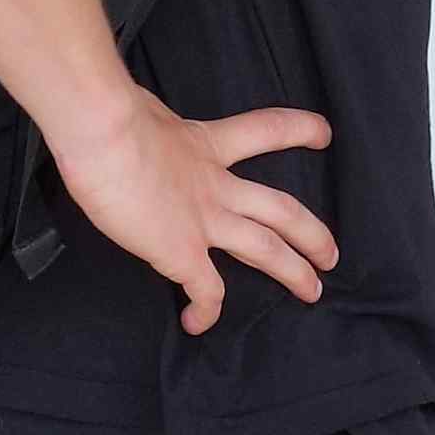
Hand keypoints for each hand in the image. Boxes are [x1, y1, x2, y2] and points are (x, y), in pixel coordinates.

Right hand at [49, 90, 336, 336]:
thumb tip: (128, 120)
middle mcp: (214, 184)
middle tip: (331, 254)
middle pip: (281, 209)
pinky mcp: (181, 252)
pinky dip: (204, 311)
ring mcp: (203, 219)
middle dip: (311, 233)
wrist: (102, 134)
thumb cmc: (106, 114)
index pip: (264, 131)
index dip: (297, 130)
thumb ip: (145, 122)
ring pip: (265, 249)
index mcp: (203, 143)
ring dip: (293, 271)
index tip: (323, 133)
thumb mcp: (137, 109)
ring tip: (314, 291)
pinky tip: (198, 325)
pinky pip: (204, 291)